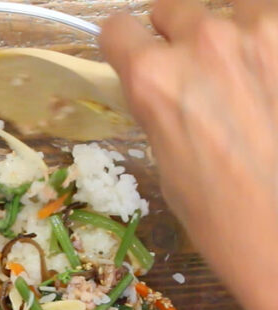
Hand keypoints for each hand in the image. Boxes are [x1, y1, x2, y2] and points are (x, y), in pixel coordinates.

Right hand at [100, 0, 277, 309]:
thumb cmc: (219, 216)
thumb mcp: (167, 162)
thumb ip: (160, 109)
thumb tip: (161, 87)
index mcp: (154, 79)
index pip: (118, 28)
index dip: (126, 47)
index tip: (134, 57)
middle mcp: (204, 40)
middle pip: (173, 8)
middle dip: (176, 38)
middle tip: (195, 78)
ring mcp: (264, 30)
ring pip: (232, 9)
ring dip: (231, 38)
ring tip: (248, 86)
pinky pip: (273, 24)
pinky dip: (270, 49)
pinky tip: (273, 89)